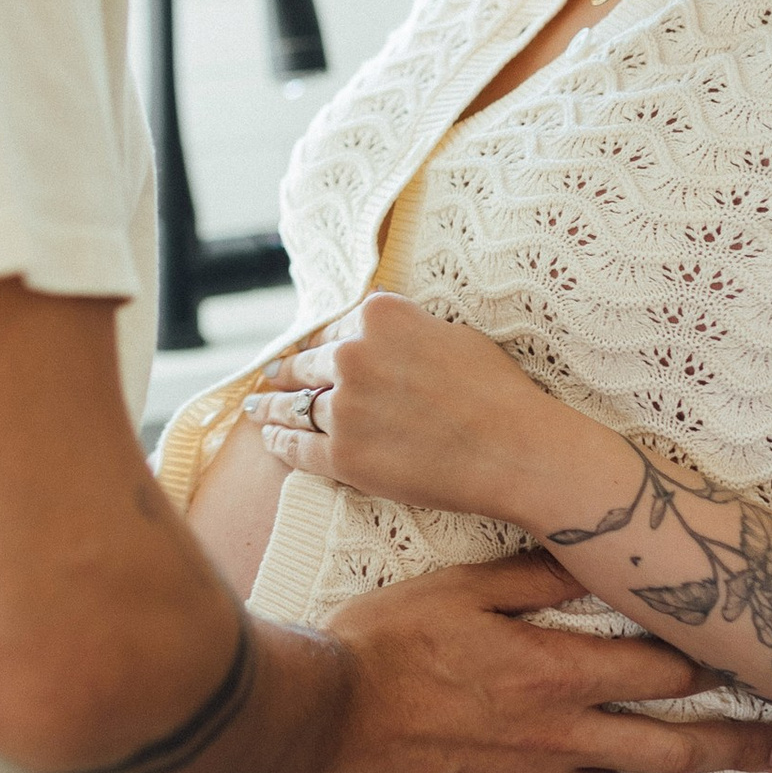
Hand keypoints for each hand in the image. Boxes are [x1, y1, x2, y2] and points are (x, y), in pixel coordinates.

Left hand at [245, 294, 550, 521]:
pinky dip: (280, 444)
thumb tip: (382, 332)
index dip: (319, 344)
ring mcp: (344, 407)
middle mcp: (352, 354)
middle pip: (306, 364)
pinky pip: (298, 448)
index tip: (304, 351)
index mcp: (380, 316)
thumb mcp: (451, 334)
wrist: (514, 449)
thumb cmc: (496, 391)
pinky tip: (270, 441)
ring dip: (271, 408)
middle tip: (269, 377)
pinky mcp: (343, 456)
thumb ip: (406, 330)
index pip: (334, 328)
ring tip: (257, 409)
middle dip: (286, 371)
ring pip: (293, 406)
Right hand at [310, 551, 771, 772]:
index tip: (758, 669)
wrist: (317, 718)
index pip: (660, 673)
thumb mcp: (459, 586)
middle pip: (668, 745)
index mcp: (555, 671)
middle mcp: (557, 736)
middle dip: (735, 747)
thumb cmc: (383, 642)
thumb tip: (597, 551)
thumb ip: (536, 575)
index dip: (715, 671)